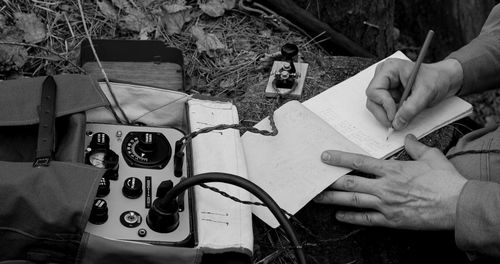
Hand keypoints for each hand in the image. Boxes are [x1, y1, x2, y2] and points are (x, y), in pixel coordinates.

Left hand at [314, 134, 466, 229]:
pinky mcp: (391, 220)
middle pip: (350, 183)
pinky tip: (339, 215)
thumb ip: (415, 147)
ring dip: (333, 199)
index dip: (339, 159)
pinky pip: (366, 219)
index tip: (325, 157)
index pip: (359, 162)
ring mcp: (386, 205)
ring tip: (318, 197)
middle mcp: (385, 187)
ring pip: (353, 201)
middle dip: (330, 181)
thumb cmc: (446, 181)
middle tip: (315, 178)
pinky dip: (351, 217)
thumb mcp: (431, 156)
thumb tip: (408, 137)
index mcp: (392, 170)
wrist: (458, 205)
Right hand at [366, 58, 462, 129]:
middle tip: (395, 123)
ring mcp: (385, 85)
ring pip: (376, 106)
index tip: (395, 115)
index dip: (384, 105)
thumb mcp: (426, 93)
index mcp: (389, 69)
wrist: (444, 80)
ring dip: (388, 115)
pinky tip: (402, 113)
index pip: (374, 91)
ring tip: (402, 116)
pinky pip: (383, 108)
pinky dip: (391, 115)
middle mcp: (383, 76)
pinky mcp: (388, 94)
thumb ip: (411, 109)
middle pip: (372, 100)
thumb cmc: (436, 79)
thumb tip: (397, 123)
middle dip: (384, 113)